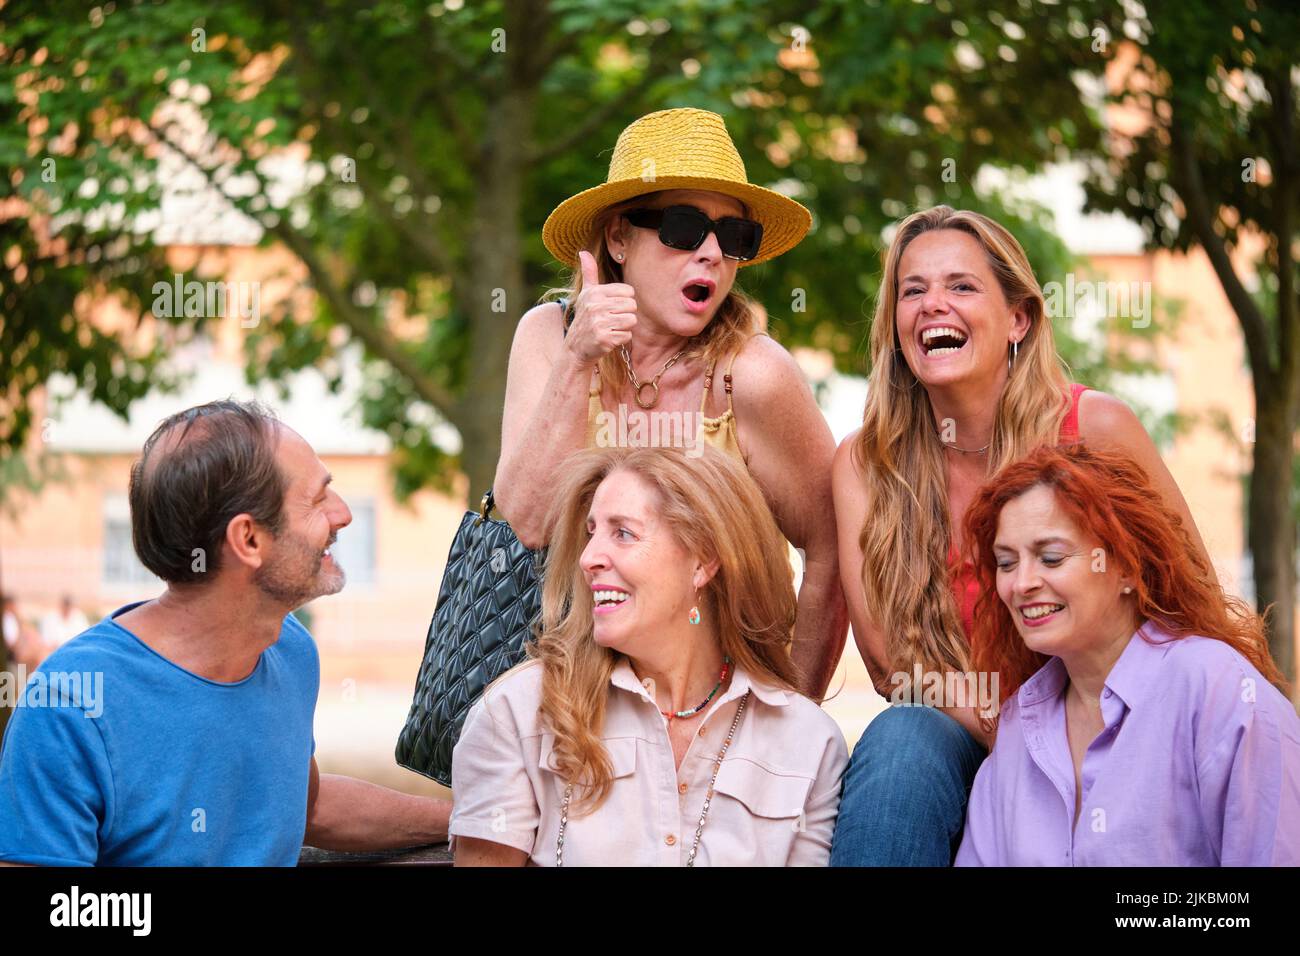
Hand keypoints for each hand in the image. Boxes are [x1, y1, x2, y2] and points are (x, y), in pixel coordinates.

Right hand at [565, 250, 636, 364]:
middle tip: (611, 320)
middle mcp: (595, 306)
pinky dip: (620, 340)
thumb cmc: (586, 319)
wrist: (575, 349)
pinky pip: (627, 336)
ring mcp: (598, 323)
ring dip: (624, 327)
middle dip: (625, 314)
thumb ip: (589, 272)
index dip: (623, 301)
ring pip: (631, 321)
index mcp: (594, 292)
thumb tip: (583, 251)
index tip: (611, 308)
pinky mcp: (604, 339)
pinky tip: (608, 339)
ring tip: (610, 329)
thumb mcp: (586, 294)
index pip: (628, 292)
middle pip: (632, 306)